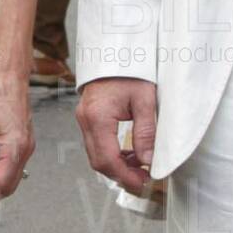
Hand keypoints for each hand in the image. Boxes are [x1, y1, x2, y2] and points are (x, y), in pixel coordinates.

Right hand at [77, 76, 157, 196]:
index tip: (141, 182)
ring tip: (139, 168)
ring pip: (96, 155)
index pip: (107, 158)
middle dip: (120, 175)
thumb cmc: (130, 69)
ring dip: (117, 166)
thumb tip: (148, 160)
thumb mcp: (145, 100)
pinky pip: (97, 144)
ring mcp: (84, 119)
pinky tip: (129, 154)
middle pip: (98, 161)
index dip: (125, 176)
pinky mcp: (88, 118)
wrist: (117, 50)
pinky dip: (112, 154)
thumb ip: (146, 132)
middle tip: (142, 180)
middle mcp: (86, 120)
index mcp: (98, 116)